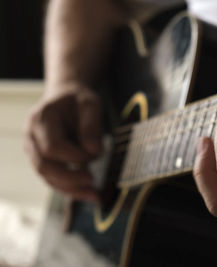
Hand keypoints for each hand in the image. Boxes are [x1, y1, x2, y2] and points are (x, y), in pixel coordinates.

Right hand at [25, 83, 101, 201]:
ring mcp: (33, 150)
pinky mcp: (41, 160)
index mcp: (41, 119)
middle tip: (93, 181)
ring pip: (46, 177)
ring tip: (94, 194)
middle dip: (69, 178)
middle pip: (43, 165)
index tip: (96, 155)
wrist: (66, 98)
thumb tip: (94, 151)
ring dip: (70, 189)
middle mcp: (31, 136)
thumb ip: (92, 126)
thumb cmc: (79, 101)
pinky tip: (88, 193)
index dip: (74, 156)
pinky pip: (52, 179)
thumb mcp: (91, 104)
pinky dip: (69, 188)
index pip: (53, 146)